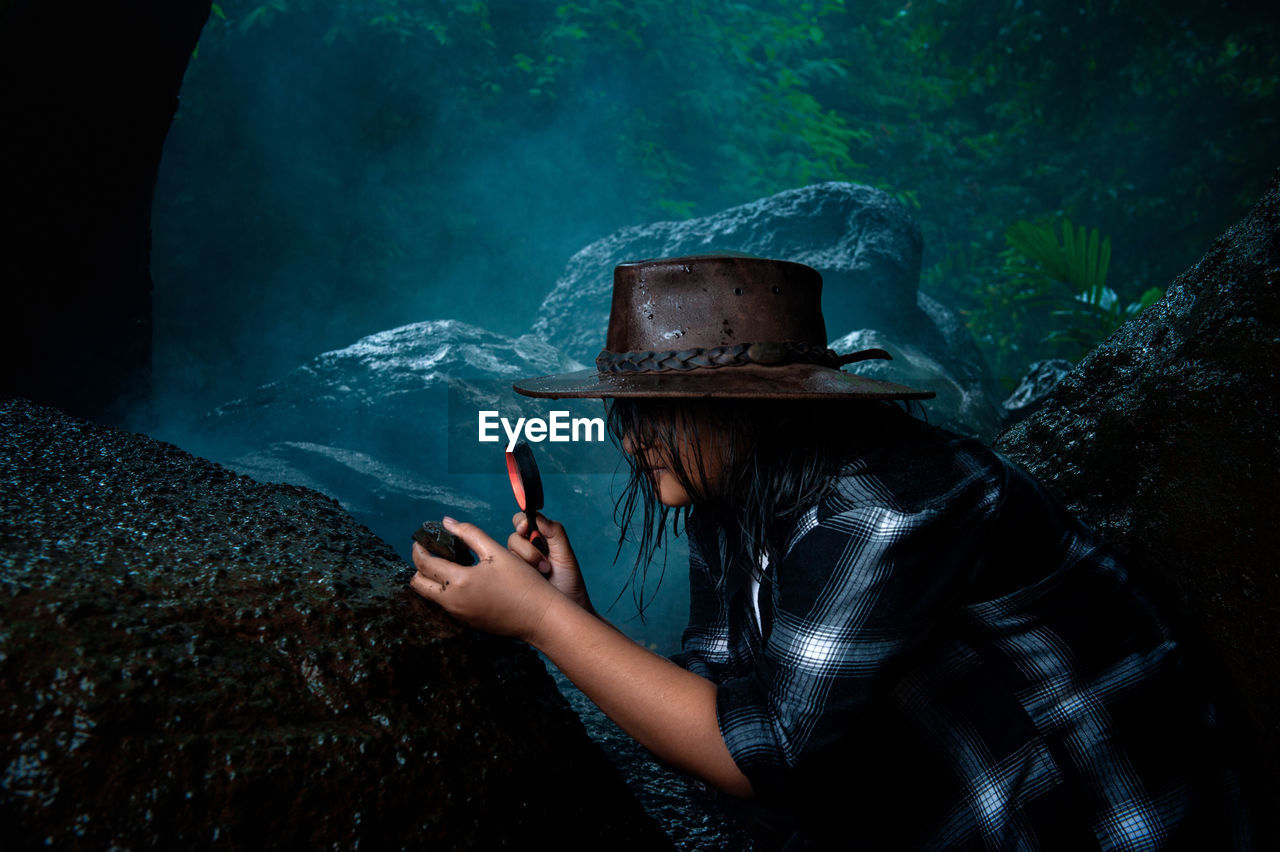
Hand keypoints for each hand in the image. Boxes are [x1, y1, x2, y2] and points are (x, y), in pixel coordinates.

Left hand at [410, 517, 559, 641]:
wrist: (540, 617)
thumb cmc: (523, 582)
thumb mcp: (496, 552)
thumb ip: (469, 534)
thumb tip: (447, 522)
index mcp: (459, 581)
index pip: (424, 564)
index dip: (419, 548)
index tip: (421, 539)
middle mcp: (453, 602)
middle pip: (418, 584)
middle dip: (420, 566)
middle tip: (433, 551)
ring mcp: (459, 615)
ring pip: (430, 596)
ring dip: (433, 579)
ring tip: (449, 563)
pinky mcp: (467, 623)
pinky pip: (445, 605)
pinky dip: (446, 590)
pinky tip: (463, 579)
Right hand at [508, 511, 593, 614]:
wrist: (565, 614)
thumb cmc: (569, 585)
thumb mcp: (565, 555)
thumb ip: (555, 532)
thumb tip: (536, 515)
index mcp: (539, 541)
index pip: (522, 522)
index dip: (521, 522)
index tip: (526, 529)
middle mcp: (525, 553)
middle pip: (513, 538)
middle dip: (528, 549)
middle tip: (544, 564)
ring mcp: (515, 567)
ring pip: (506, 553)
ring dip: (524, 562)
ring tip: (542, 575)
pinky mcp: (507, 581)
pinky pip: (500, 569)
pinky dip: (512, 572)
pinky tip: (526, 580)